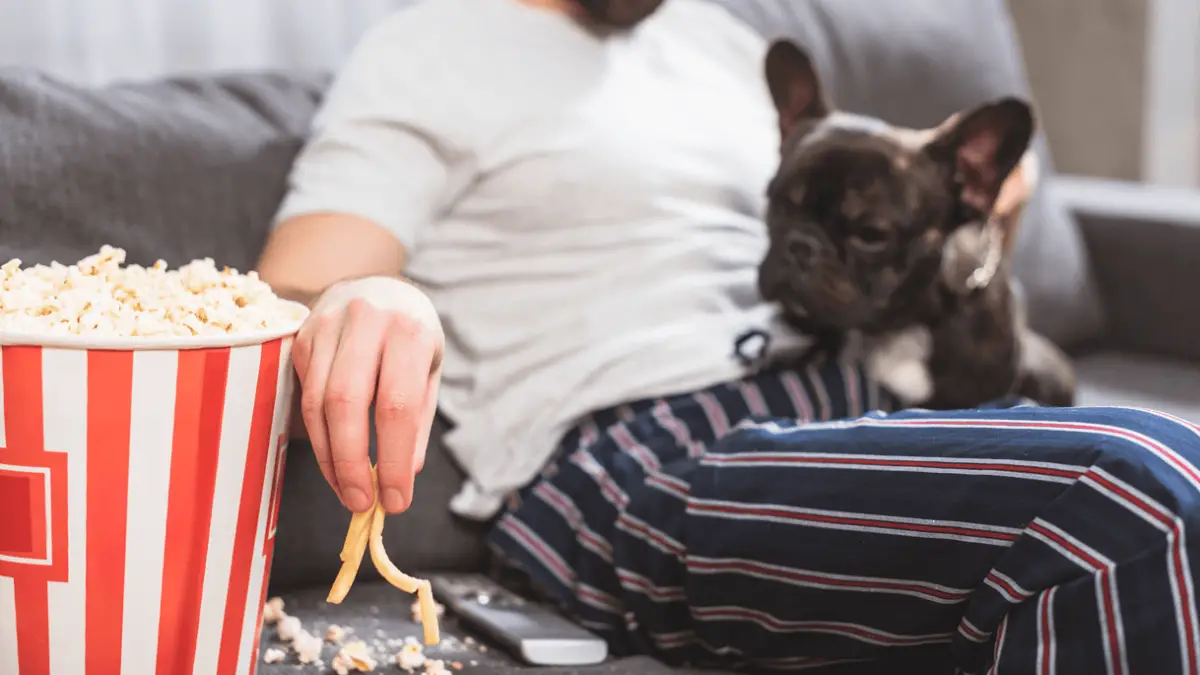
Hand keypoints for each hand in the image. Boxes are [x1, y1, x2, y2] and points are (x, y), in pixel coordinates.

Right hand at [292, 276, 442, 513]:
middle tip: (361, 503)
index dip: (393, 459)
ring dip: (330, 458)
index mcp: (409, 331)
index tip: (395, 500)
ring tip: (347, 491)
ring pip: (318, 404)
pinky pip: (304, 396)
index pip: (397, 405)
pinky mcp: (302, 338)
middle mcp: (366, 323)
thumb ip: (419, 417)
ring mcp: (328, 327)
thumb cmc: (411, 332)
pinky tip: (333, 461)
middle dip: (352, 464)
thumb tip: (405, 472)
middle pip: (348, 404)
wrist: (375, 284)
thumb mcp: (430, 367)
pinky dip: (318, 438)